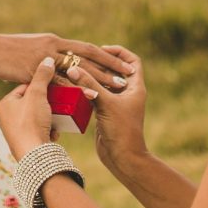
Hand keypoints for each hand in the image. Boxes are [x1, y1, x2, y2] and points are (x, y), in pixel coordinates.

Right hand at [0, 33, 134, 90]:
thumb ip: (44, 59)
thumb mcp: (29, 51)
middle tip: (129, 76)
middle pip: (89, 56)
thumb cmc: (4, 52)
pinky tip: (92, 94)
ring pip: (79, 67)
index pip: (86, 48)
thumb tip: (54, 68)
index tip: (122, 65)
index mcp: (54, 41)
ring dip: (100, 77)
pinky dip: (78, 87)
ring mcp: (45, 56)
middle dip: (110, 66)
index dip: (106, 56)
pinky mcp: (35, 68)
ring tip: (118, 87)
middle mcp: (54, 45)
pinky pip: (61, 80)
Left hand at [0, 56, 79, 158]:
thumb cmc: (31, 122)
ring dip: (49, 117)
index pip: (24, 86)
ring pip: (37, 117)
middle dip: (47, 103)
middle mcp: (6, 117)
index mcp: (4, 104)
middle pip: (32, 102)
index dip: (40, 85)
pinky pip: (39, 130)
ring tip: (58, 117)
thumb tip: (47, 59)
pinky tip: (54, 131)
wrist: (34, 155)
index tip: (53, 86)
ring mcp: (15, 132)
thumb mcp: (37, 94)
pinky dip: (48, 129)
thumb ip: (42, 75)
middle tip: (58, 102)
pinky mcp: (25, 143)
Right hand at [64, 45, 148, 171]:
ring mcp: (117, 103)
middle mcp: (127, 93)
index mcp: (135, 87)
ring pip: (105, 83)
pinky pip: (97, 95)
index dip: (119, 52)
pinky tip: (74, 86)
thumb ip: (89, 84)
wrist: (122, 157)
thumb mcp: (105, 103)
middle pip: (116, 70)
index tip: (102, 50)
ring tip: (77, 69)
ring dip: (93, 76)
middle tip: (84, 58)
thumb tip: (72, 68)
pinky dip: (88, 89)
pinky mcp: (106, 112)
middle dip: (101, 63)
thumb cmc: (121, 130)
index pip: (132, 61)